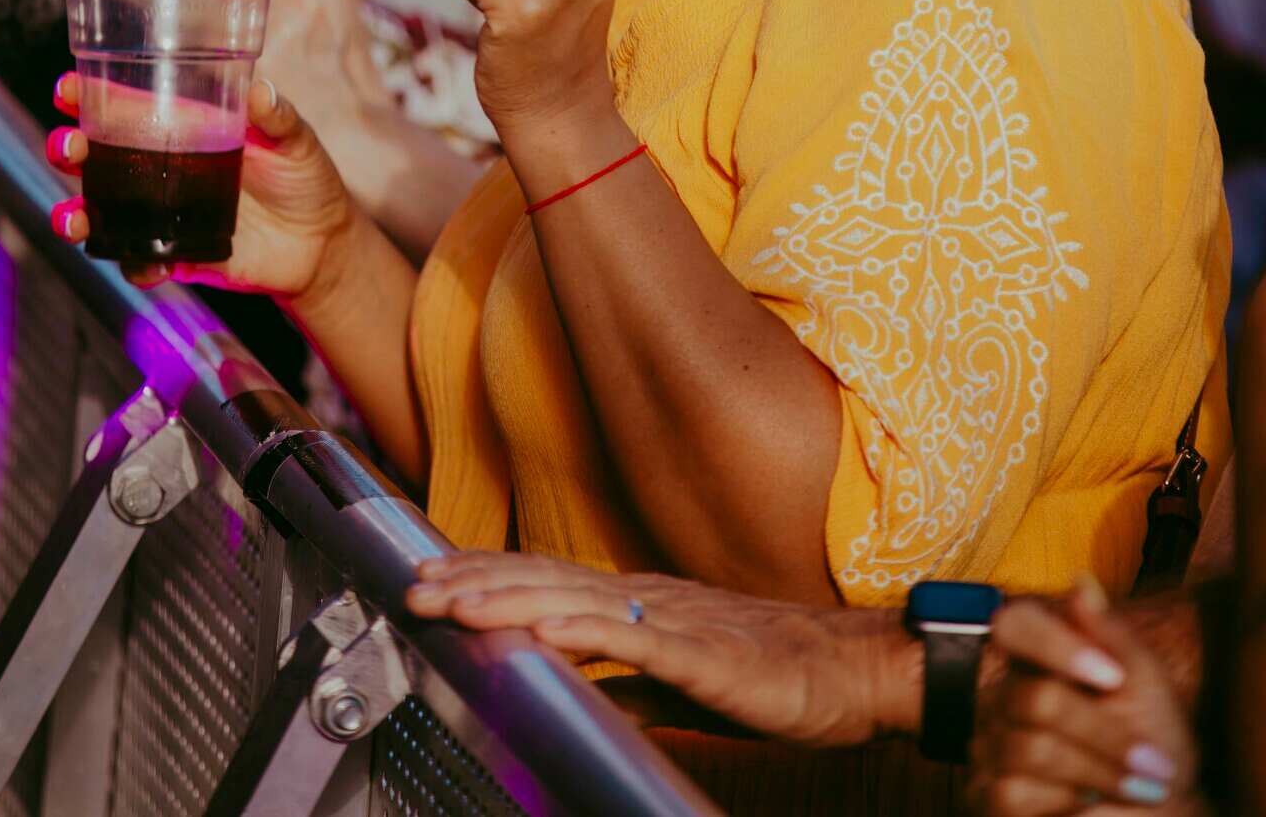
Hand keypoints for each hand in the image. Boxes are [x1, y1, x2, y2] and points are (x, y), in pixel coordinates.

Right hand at [48, 70, 353, 300]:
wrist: (321, 243)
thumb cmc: (304, 177)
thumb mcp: (296, 140)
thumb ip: (277, 118)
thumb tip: (259, 91)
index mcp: (185, 127)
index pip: (127, 105)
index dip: (90, 93)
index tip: (67, 87)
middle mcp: (163, 167)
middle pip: (97, 155)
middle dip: (69, 148)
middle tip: (69, 147)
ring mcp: (163, 212)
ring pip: (100, 211)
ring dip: (74, 213)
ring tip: (72, 217)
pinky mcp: (176, 254)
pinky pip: (139, 261)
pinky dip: (133, 264)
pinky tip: (146, 264)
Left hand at [188, 0, 389, 125]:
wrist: (359, 133)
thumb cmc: (343, 70)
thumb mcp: (337, 3)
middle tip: (231, 18)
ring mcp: (277, 32)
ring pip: (212, 5)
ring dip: (211, 20)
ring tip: (233, 49)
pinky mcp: (252, 70)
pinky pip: (208, 46)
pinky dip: (205, 51)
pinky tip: (212, 66)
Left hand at [405, 551, 919, 748]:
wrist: (850, 672)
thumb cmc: (774, 675)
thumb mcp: (680, 683)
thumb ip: (626, 683)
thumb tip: (574, 688)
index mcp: (640, 605)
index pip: (547, 582)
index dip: (486, 578)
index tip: (431, 579)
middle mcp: (647, 598)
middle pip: (546, 581)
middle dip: (475, 582)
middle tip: (415, 586)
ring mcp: (673, 619)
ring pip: (575, 600)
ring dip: (509, 599)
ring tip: (456, 602)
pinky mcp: (702, 650)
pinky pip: (633, 639)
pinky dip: (583, 629)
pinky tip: (544, 629)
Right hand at [969, 583, 1199, 814]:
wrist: (1160, 813)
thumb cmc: (1153, 744)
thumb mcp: (1146, 687)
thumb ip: (1111, 635)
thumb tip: (1080, 582)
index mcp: (1036, 657)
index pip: (1014, 625)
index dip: (1057, 646)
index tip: (1113, 677)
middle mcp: (1001, 695)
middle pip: (1037, 700)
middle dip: (1104, 736)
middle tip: (1156, 764)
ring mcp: (988, 746)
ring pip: (1030, 749)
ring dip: (1099, 774)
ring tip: (1142, 790)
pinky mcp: (986, 795)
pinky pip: (1012, 794)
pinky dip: (1065, 804)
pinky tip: (1092, 806)